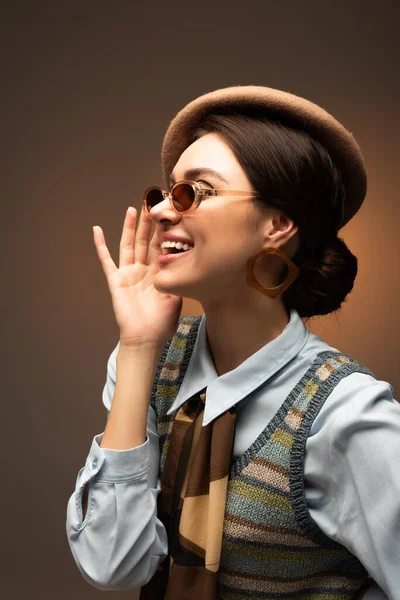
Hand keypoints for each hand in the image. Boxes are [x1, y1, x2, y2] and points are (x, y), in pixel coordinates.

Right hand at [92, 206, 182, 348]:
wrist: (145, 339)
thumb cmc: (161, 323)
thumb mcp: (176, 298)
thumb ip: (179, 280)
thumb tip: (191, 264)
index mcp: (158, 273)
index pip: (162, 246)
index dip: (165, 229)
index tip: (170, 212)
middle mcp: (143, 270)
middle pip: (145, 240)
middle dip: (149, 222)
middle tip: (153, 202)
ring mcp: (128, 274)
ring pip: (129, 245)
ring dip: (130, 227)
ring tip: (133, 209)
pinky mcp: (116, 280)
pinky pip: (107, 260)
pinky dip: (101, 245)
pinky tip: (96, 230)